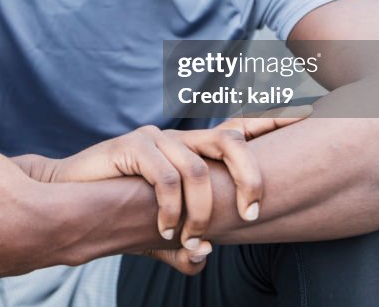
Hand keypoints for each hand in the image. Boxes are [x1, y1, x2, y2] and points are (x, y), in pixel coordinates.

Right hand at [32, 106, 312, 265]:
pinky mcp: (131, 145)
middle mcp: (180, 139)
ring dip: (200, 210)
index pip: (240, 131)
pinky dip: (168, 209)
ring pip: (197, 167)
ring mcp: (156, 139)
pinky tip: (160, 232)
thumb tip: (200, 260)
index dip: (272, 123)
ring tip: (189, 236)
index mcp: (193, 151)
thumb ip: (183, 246)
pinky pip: (163, 176)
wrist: (70, 197)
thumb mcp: (158, 234)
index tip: (308, 117)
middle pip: (231, 139)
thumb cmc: (118, 211)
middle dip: (251, 174)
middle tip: (252, 213)